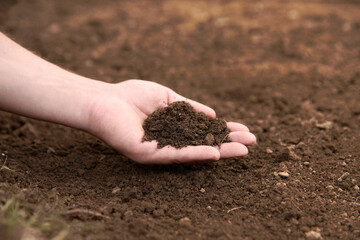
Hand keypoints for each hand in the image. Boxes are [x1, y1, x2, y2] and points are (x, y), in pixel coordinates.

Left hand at [86, 80, 255, 163]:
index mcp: (176, 128)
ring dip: (219, 151)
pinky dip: (196, 153)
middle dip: (228, 143)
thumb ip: (190, 108)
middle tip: (251, 144)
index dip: (225, 131)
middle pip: (204, 144)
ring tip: (242, 151)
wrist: (105, 101)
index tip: (244, 129)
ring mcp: (162, 150)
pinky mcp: (150, 154)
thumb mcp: (169, 99)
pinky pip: (176, 155)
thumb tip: (214, 115)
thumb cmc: (133, 96)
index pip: (205, 131)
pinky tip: (214, 152)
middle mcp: (172, 141)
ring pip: (195, 153)